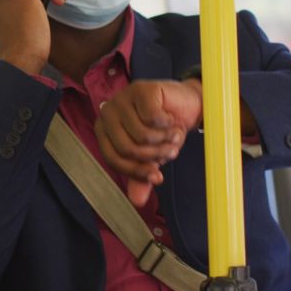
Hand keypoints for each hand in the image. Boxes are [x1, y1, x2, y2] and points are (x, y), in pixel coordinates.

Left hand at [95, 79, 202, 206]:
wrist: (186, 106)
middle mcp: (108, 113)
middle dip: (155, 155)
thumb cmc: (163, 130)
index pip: (113, 158)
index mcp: (104, 130)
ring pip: (142, 134)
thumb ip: (142, 176)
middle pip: (127, 148)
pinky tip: (172, 121)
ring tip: (174, 136)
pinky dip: (169, 125)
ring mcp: (122, 98)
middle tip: (172, 152)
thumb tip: (137, 201)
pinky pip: (153, 118)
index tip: (157, 177)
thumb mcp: (152, 157)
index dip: (136, 171)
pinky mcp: (141, 89)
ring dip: (165, 140)